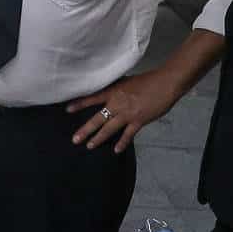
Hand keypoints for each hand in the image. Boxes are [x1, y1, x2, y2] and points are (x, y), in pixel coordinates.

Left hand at [67, 66, 181, 150]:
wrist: (165, 84)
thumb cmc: (147, 81)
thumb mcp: (126, 81)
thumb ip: (116, 89)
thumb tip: (108, 94)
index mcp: (113, 91)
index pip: (92, 98)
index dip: (79, 104)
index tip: (67, 110)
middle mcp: (117, 103)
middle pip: (98, 118)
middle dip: (85, 130)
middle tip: (75, 139)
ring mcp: (127, 114)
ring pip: (109, 128)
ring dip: (99, 138)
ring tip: (89, 146)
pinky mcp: (139, 121)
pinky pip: (128, 134)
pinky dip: (122, 142)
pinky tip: (116, 150)